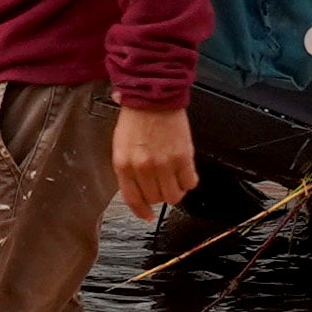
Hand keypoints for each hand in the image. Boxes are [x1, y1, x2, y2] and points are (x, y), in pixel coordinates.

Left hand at [110, 102, 198, 219]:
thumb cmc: (136, 119)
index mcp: (124, 165)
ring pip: (174, 196)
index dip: (141, 211)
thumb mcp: (121, 147)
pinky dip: (188, 181)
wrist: (153, 97)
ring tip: (175, 180)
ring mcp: (164, 164)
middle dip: (159, 195)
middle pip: (155, 199)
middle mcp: (143, 168)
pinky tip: (185, 172)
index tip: (147, 214)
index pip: (133, 199)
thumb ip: (127, 171)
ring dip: (175, 191)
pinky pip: (190, 182)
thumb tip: (138, 191)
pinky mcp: (183, 157)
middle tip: (162, 185)